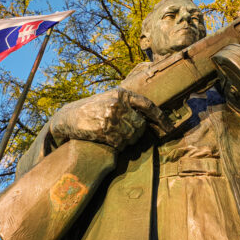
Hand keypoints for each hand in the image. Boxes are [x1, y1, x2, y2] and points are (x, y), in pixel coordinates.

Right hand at [49, 88, 171, 149]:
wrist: (69, 116)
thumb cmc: (93, 109)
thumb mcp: (110, 99)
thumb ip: (128, 104)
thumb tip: (151, 119)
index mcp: (122, 94)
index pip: (148, 106)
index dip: (161, 118)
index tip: (170, 128)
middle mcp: (118, 103)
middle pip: (141, 125)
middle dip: (137, 133)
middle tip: (126, 134)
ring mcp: (111, 116)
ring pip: (132, 136)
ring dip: (126, 141)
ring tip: (115, 136)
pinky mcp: (104, 129)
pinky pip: (120, 143)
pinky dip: (118, 145)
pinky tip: (109, 140)